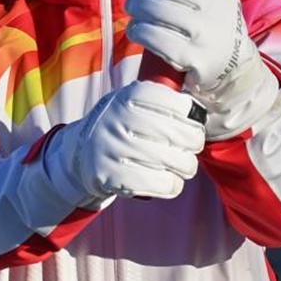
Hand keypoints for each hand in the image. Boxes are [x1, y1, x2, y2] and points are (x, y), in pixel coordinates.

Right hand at [45, 79, 205, 201]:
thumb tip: (200, 110)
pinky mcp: (113, 176)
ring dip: (186, 166)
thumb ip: (163, 98)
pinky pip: (161, 184)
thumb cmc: (121, 124)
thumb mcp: (134, 100)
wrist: (81, 151)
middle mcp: (121, 118)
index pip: (179, 105)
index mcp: (131, 95)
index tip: (194, 122)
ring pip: (176, 162)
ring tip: (181, 164)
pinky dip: (173, 185)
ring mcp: (116, 148)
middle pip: (182, 135)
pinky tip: (170, 180)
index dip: (193, 117)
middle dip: (194, 143)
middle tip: (192, 145)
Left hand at [126, 0, 279, 138]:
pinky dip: (138, 30)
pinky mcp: (193, 57)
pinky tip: (137, 29)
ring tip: (134, 7)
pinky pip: (153, 37)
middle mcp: (216, 3)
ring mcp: (206, 31)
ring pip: (154, 7)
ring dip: (135, 5)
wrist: (232, 65)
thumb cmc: (211, 20)